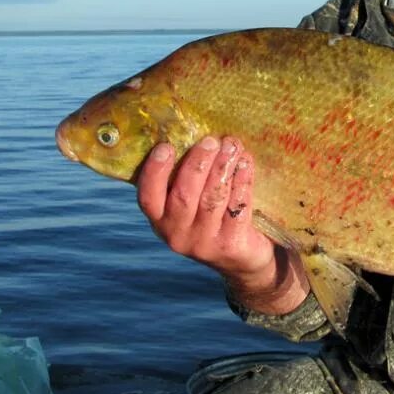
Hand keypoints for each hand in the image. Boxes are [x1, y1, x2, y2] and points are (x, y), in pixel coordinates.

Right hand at [136, 136, 308, 314]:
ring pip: (212, 199)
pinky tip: (246, 163)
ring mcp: (203, 243)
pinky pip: (236, 207)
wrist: (243, 260)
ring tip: (232, 145)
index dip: (154, 172)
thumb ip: (186, 178)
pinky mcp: (230, 245)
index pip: (147, 198)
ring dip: (223, 168)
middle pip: (184, 196)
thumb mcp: (192, 204)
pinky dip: (242, 181)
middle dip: (198, 164)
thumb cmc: (214, 218)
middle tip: (211, 140)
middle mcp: (177, 235)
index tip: (165, 146)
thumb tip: (192, 133)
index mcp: (161, 221)